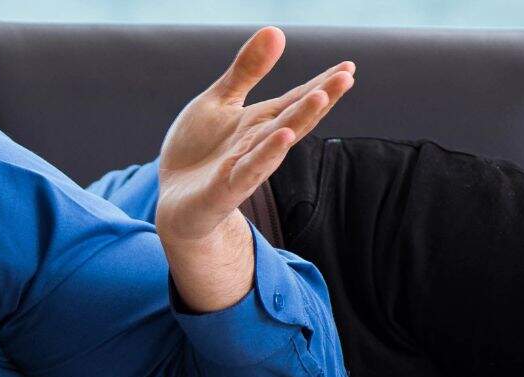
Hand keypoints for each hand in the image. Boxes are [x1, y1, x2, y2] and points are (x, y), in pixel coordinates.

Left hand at [155, 26, 354, 243]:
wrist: (174, 199)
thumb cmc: (199, 151)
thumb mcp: (219, 101)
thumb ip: (246, 71)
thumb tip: (276, 29)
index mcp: (260, 122)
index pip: (296, 100)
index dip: (322, 84)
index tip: (349, 67)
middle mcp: (259, 144)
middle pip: (294, 118)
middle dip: (319, 98)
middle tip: (346, 76)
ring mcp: (243, 167)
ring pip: (275, 142)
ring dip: (299, 120)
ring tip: (320, 96)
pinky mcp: (224, 188)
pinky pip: (247, 171)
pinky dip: (264, 155)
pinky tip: (282, 137)